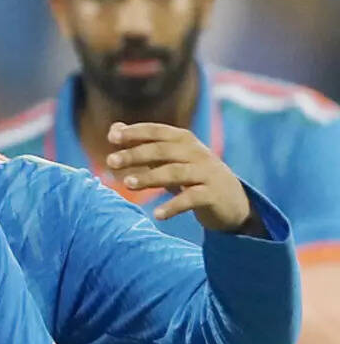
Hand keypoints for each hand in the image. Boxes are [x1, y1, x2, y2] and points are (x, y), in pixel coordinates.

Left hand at [106, 122, 261, 233]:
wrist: (232, 200)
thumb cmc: (193, 175)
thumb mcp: (170, 158)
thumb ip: (143, 144)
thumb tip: (113, 129)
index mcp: (184, 140)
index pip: (157, 131)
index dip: (135, 132)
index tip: (112, 137)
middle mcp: (196, 153)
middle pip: (163, 150)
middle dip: (135, 154)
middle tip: (110, 161)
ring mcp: (206, 173)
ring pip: (175, 172)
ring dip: (149, 177)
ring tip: (127, 184)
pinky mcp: (213, 194)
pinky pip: (192, 199)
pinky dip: (173, 206)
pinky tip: (157, 215)